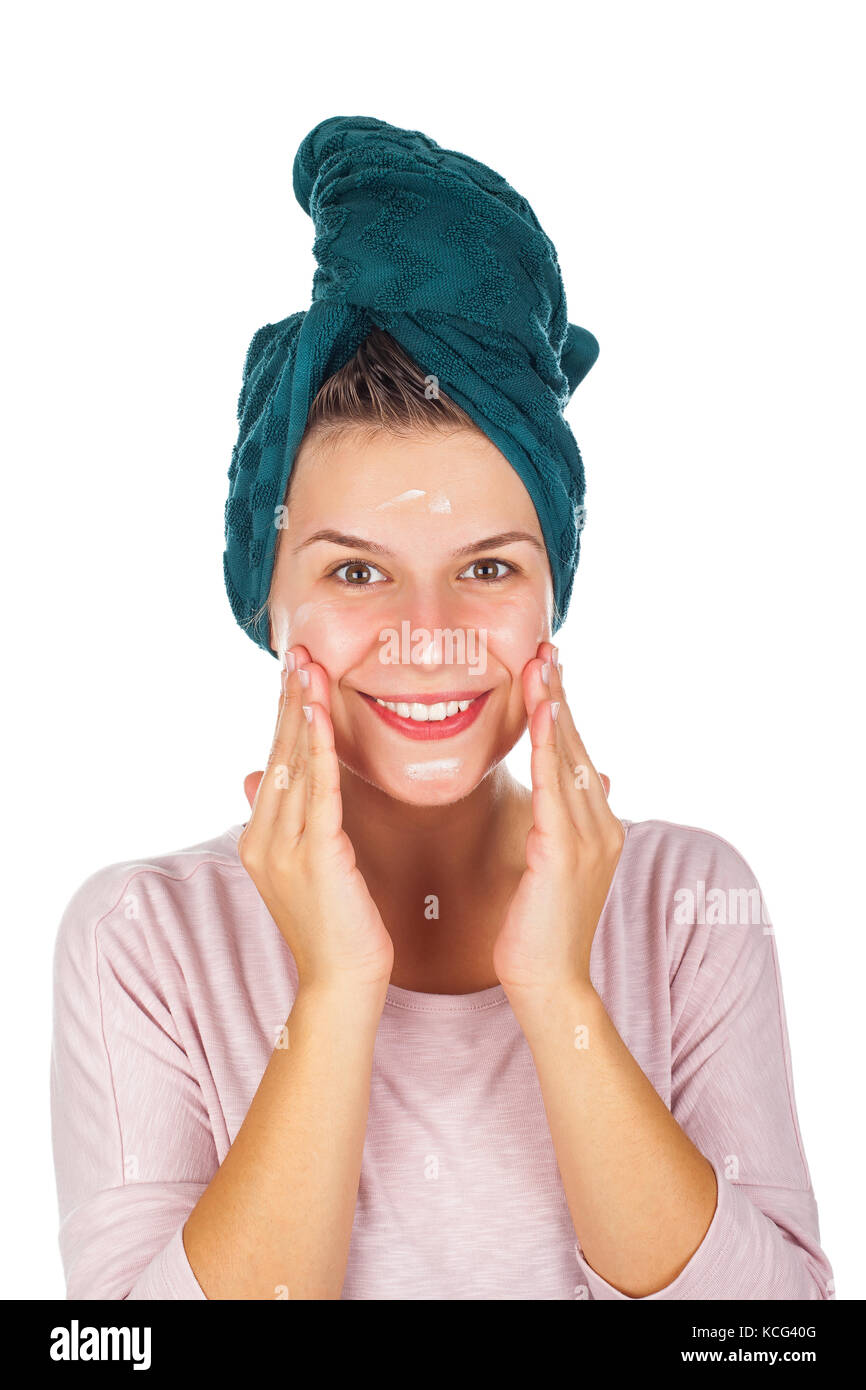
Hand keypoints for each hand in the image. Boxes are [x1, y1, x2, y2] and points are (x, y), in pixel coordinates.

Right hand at [238, 645, 394, 995]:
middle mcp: (264, 837)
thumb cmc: (336, 929)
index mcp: (261, 838)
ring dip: (301, 709)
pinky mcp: (316, 855)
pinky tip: (321, 712)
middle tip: (297, 650)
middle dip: (288, 700)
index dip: (284, 715)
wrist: (344, 984)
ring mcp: (284, 847)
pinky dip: (319, 746)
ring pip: (294, 763)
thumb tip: (252, 776)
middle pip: (278, 753)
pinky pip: (318, 789)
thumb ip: (283, 820)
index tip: (292, 673)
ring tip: (307, 665)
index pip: (274, 762)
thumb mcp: (301, 867)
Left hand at [493, 641, 624, 999]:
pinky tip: (544, 714)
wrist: (548, 984)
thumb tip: (605, 776)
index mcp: (600, 826)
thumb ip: (577, 819)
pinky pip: (554, 788)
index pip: (580, 754)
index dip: (567, 709)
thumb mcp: (564, 864)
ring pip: (570, 758)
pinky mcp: (562, 852)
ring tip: (543, 664)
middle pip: (579, 745)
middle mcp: (602, 825)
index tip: (551, 668)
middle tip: (546, 647)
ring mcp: (587, 838)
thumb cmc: (542, 929)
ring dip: (556, 707)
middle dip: (562, 694)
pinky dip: (551, 747)